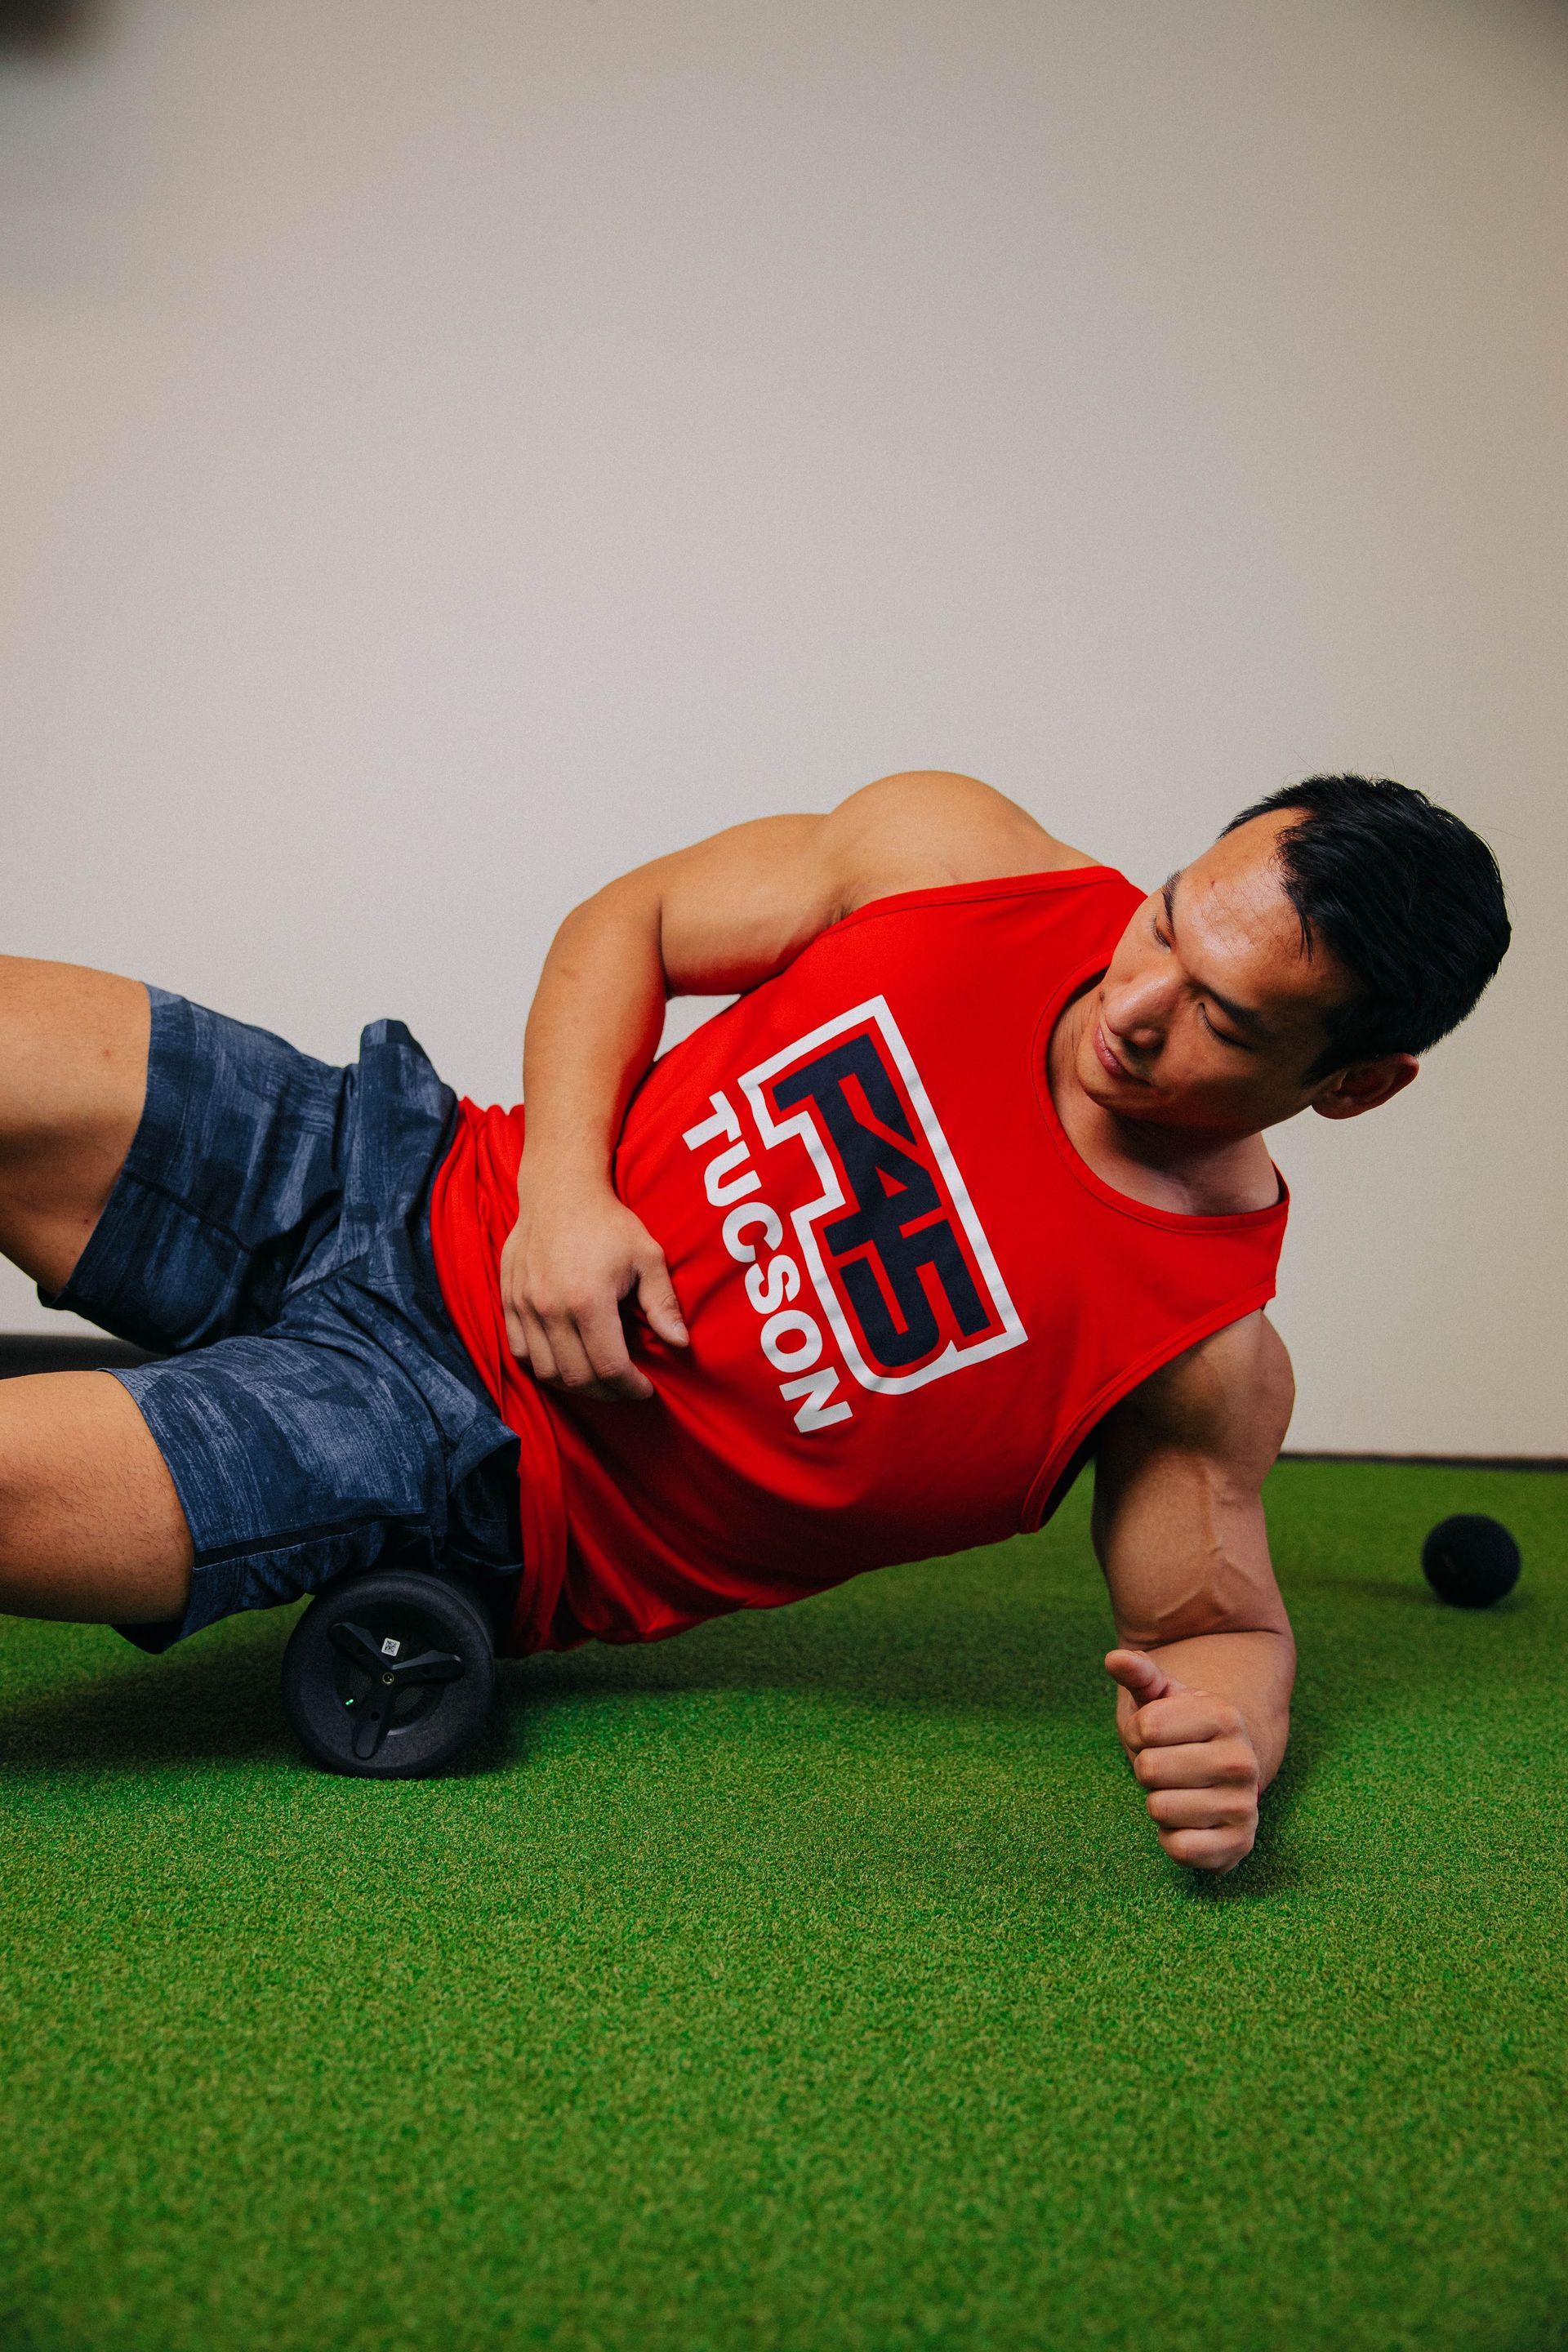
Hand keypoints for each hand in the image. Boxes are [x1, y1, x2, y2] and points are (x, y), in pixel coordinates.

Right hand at [500, 1175, 687, 1402]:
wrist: (559, 1190)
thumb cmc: (608, 1222)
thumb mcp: (647, 1256)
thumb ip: (662, 1303)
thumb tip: (681, 1343)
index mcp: (588, 1300)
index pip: (609, 1367)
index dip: (630, 1388)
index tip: (645, 1388)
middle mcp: (551, 1309)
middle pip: (577, 1377)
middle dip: (607, 1392)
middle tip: (625, 1388)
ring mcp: (524, 1306)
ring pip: (545, 1371)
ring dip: (575, 1384)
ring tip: (598, 1378)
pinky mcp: (508, 1300)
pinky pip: (520, 1351)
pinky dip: (543, 1366)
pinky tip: (565, 1361)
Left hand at [1104, 1648, 1260, 1873]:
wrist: (1223, 1779)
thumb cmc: (1183, 1733)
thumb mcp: (1164, 1699)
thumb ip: (1140, 1675)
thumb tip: (1113, 1658)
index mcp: (1225, 1718)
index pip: (1145, 1727)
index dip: (1137, 1734)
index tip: (1156, 1737)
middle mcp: (1242, 1761)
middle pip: (1149, 1769)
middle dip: (1146, 1770)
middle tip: (1168, 1769)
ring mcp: (1244, 1806)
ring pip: (1160, 1809)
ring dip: (1158, 1804)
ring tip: (1180, 1793)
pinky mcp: (1237, 1845)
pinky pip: (1179, 1848)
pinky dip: (1171, 1839)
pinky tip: (1188, 1823)